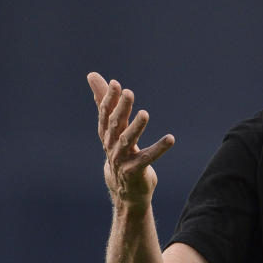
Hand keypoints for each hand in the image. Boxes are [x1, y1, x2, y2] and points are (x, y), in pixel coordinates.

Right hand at [87, 72, 174, 205]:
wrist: (124, 188)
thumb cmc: (120, 151)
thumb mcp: (112, 126)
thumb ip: (104, 101)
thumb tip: (92, 75)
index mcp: (106, 133)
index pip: (105, 113)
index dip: (109, 99)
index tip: (116, 84)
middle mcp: (111, 144)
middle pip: (115, 124)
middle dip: (121, 108)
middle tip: (129, 93)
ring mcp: (122, 159)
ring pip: (127, 140)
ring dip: (136, 127)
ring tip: (145, 113)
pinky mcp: (135, 170)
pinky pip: (147, 158)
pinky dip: (159, 148)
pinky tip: (171, 138)